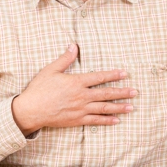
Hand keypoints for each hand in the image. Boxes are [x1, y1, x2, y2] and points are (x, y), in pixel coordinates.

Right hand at [11, 44, 136, 134]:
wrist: (30, 110)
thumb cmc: (39, 89)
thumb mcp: (50, 70)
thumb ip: (64, 59)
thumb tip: (74, 46)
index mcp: (76, 82)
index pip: (99, 77)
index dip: (113, 75)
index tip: (125, 73)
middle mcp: (81, 96)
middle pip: (106, 93)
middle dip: (122, 92)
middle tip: (135, 92)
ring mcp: (80, 109)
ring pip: (104, 108)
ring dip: (119, 107)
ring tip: (131, 107)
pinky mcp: (77, 120)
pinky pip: (96, 121)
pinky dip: (107, 121)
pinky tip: (117, 120)